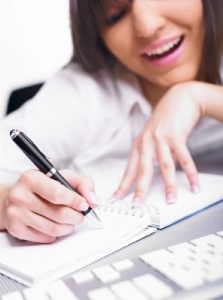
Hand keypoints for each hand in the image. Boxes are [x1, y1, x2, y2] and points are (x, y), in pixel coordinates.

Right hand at [3, 169, 96, 242]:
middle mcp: (20, 195)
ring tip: (70, 220)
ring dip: (69, 227)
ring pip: (54, 229)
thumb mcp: (61, 176)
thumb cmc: (41, 186)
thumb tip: (93, 201)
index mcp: (31, 178)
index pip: (59, 194)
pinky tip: (55, 224)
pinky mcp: (16, 229)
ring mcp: (16, 214)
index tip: (84, 204)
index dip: (76, 201)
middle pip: (59, 214)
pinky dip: (56, 234)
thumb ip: (82, 183)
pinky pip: (46, 238)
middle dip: (76, 216)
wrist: (13, 197)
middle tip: (80, 214)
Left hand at [115, 82, 203, 202]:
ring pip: (165, 166)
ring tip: (171, 200)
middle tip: (137, 204)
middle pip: (143, 170)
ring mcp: (162, 139)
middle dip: (140, 189)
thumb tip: (149, 172)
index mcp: (139, 144)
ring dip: (169, 185)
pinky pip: (184, 158)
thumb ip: (150, 152)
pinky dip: (190, 173)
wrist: (180, 98)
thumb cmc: (165, 119)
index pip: (129, 169)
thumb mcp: (151, 135)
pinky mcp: (177, 136)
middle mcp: (148, 142)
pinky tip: (193, 184)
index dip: (123, 184)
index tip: (116, 197)